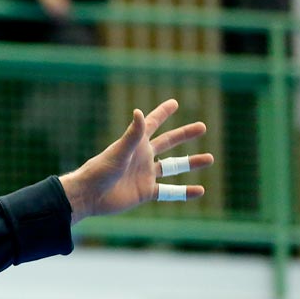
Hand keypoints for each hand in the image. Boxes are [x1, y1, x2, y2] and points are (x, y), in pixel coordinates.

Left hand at [59, 98, 213, 222]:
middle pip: (168, 142)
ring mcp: (145, 174)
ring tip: (210, 158)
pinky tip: (200, 191)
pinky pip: (169, 192)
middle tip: (202, 126)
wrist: (89, 196)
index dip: (162, 113)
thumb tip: (140, 112)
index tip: (174, 102)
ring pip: (173, 167)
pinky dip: (184, 192)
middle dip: (185, 134)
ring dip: (191, 162)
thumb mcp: (118, 152)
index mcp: (136, 144)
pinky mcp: (145, 192)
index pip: (152, 124)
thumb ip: (132, 134)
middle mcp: (143, 157)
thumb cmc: (100, 171)